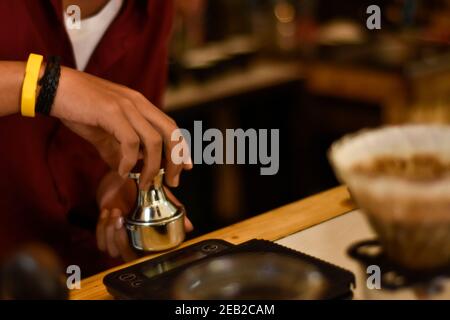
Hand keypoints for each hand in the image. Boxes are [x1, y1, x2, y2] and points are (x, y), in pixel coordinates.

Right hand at [52, 67, 191, 189]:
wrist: (53, 88)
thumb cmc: (78, 107)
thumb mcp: (104, 131)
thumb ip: (118, 149)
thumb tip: (127, 170)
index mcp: (140, 104)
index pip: (171, 126)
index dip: (181, 148)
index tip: (185, 167)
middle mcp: (138, 103)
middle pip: (170, 133)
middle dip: (175, 160)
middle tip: (172, 181)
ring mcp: (126, 106)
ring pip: (153, 140)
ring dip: (152, 167)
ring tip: (143, 183)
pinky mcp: (111, 112)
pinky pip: (130, 142)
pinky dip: (130, 161)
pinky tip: (122, 171)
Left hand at [96, 171, 193, 260]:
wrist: (120, 179)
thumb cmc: (140, 189)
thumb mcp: (160, 199)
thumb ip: (174, 213)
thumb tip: (190, 227)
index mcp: (145, 236)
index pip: (141, 258)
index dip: (139, 254)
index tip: (140, 234)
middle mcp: (131, 240)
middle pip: (124, 255)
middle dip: (120, 240)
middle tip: (121, 220)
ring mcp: (116, 237)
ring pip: (111, 249)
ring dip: (110, 231)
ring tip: (115, 212)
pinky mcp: (103, 231)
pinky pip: (100, 240)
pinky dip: (102, 226)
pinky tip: (107, 212)